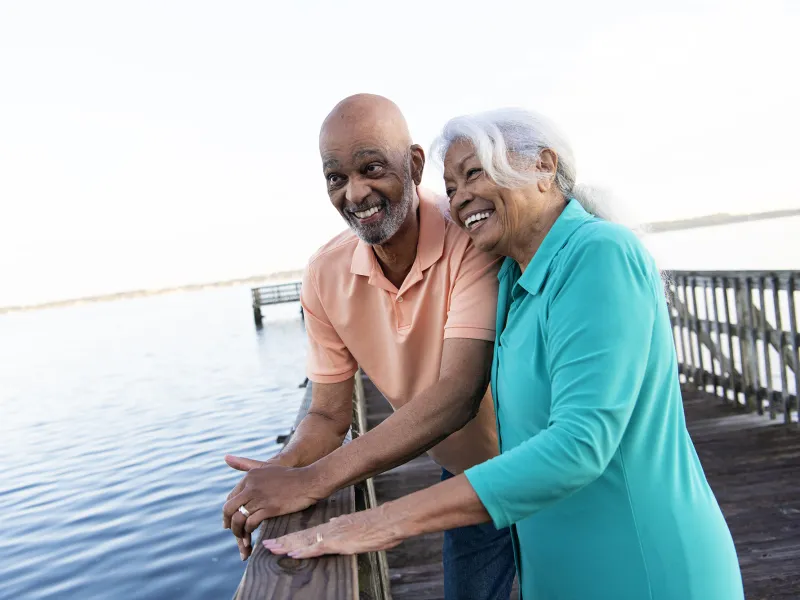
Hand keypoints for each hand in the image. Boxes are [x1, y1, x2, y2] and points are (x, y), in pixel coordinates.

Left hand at [223, 456, 327, 558]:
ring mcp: (260, 497)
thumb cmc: (290, 476)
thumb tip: (225, 457)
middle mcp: (252, 485)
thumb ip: (245, 463)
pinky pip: (251, 523)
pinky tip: (252, 535)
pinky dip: (249, 531)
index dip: (229, 512)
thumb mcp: (266, 467)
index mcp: (250, 476)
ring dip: (238, 532)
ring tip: (242, 540)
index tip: (230, 522)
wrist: (309, 481)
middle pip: (230, 508)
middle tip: (234, 533)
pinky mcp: (270, 508)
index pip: (231, 498)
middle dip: (229, 523)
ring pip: (239, 518)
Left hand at [261, 506, 404, 558]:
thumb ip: (341, 525)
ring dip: (287, 546)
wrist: (389, 520)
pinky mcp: (340, 542)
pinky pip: (319, 548)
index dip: (289, 538)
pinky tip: (293, 554)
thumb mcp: (354, 523)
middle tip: (264, 544)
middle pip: (300, 537)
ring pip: (305, 542)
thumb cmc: (376, 525)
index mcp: (332, 526)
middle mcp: (329, 529)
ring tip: (271, 548)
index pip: (306, 533)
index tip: (275, 541)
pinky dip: (305, 551)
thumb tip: (332, 523)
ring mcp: (334, 536)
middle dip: (282, 542)